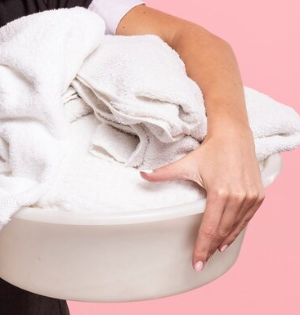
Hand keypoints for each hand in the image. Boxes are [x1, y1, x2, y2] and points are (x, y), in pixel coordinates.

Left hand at [139, 124, 265, 271]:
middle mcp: (237, 198)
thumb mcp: (186, 163)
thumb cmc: (209, 152)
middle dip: (211, 248)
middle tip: (202, 261)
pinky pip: (246, 219)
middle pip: (222, 231)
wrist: (234, 138)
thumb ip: (163, 173)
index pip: (209, 228)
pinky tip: (228, 239)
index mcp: (219, 194)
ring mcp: (250, 198)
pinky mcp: (258, 197)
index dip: (202, 247)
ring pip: (236, 228)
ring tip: (214, 252)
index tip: (197, 262)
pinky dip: (238, 230)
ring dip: (225, 241)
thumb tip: (141, 175)